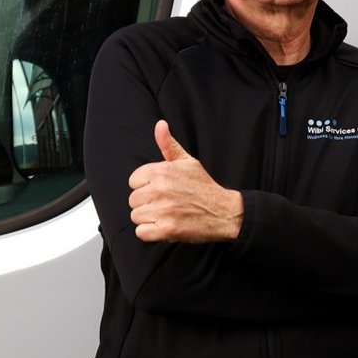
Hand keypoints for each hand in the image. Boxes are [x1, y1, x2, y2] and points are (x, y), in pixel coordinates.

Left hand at [129, 120, 243, 242]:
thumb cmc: (204, 187)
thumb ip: (169, 145)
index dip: (146, 187)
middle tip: (167, 203)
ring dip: (149, 219)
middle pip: (133, 200)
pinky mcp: (167, 229)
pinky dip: (151, 233)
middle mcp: (160, 189)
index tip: (161, 190)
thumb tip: (160, 125)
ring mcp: (163, 210)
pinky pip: (141, 233)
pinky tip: (165, 226)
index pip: (133, 181)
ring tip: (167, 215)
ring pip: (136, 216)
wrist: (225, 212)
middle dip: (147, 204)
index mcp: (162, 171)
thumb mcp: (188, 162)